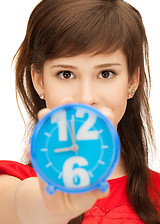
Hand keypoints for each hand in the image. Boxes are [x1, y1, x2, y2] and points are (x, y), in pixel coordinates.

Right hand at [36, 101, 109, 221]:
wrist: (59, 203)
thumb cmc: (78, 195)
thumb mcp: (89, 194)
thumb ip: (95, 191)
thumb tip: (103, 189)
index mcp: (89, 150)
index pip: (98, 131)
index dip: (103, 120)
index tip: (107, 113)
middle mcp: (73, 144)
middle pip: (73, 121)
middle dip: (71, 108)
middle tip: (69, 101)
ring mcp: (57, 147)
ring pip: (52, 128)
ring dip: (48, 118)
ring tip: (45, 114)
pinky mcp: (43, 155)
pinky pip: (36, 150)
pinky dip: (32, 148)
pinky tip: (30, 148)